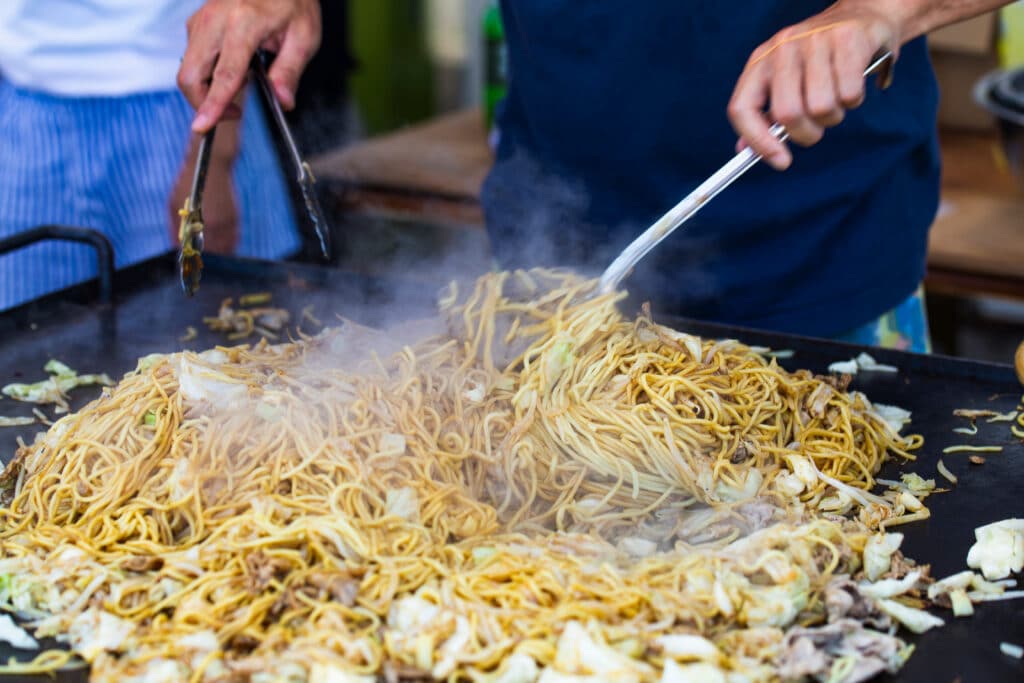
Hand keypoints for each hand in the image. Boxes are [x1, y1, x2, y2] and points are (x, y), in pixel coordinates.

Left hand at [169, 136, 239, 254]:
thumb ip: (175, 225)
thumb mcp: (174, 202)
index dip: (191, 258)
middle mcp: (214, 224)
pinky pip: (233, 238)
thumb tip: (175, 245)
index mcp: (197, 221)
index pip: (195, 249)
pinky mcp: (234, 217)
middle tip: (198, 263)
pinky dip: (228, 246)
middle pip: (211, 251)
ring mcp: (227, 221)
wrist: (213, 165)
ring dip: (218, 255)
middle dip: (204, 258)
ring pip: (225, 247)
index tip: (188, 263)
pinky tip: (223, 249)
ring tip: (211, 259)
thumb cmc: (188, 182)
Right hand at [178, 0, 321, 132]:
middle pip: (191, 74)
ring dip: (207, 88)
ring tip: (244, 82)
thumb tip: (283, 102)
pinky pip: (192, 56)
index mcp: (244, 23)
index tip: (202, 126)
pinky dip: (207, 72)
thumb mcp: (303, 37)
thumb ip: (289, 71)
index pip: (225, 73)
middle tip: (235, 112)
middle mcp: (215, 20)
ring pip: (189, 67)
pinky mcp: (197, 22)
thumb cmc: (292, 2)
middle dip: (203, 103)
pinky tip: (232, 68)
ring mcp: (202, 19)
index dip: (213, 104)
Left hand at [727, 1, 901, 169]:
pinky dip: (854, 100)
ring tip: (836, 100)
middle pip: (786, 114)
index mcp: (760, 61)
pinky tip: (852, 84)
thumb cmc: (821, 58)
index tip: (781, 161)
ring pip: (820, 107)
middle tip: (818, 127)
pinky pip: (849, 94)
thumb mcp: (786, 81)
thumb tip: (745, 150)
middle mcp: (782, 48)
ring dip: (833, 116)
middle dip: (807, 133)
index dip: (758, 142)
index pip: (741, 109)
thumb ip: (766, 114)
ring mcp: (814, 41)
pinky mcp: (846, 39)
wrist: (864, 15)